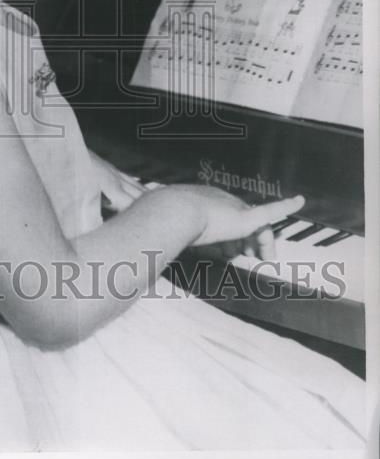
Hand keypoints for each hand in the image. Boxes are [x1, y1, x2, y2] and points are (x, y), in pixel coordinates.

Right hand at [166, 184, 304, 259]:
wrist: (173, 212)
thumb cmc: (166, 222)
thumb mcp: (170, 231)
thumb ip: (174, 240)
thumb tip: (161, 253)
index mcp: (204, 200)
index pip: (223, 217)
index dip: (228, 235)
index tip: (228, 251)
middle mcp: (221, 199)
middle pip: (241, 221)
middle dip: (245, 241)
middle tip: (247, 256)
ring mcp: (234, 206)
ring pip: (255, 226)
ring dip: (261, 242)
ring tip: (265, 258)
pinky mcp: (245, 217)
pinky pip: (271, 211)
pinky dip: (286, 206)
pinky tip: (298, 201)